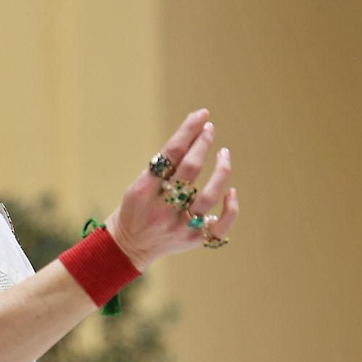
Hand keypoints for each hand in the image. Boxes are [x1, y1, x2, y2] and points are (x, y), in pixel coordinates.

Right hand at [106, 108, 238, 268]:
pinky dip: (230, 208)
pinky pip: (220, 226)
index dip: (187, 132)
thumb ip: (163, 165)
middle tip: (209, 129)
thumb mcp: (138, 185)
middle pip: (189, 171)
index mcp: (143, 192)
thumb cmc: (136, 208)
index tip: (201, 115)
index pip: (169, 155)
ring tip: (224, 154)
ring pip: (208, 196)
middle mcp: (161, 210)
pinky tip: (232, 191)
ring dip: (221, 171)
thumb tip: (193, 134)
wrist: (129, 246)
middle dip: (202, 145)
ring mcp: (180, 227)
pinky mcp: (193, 240)